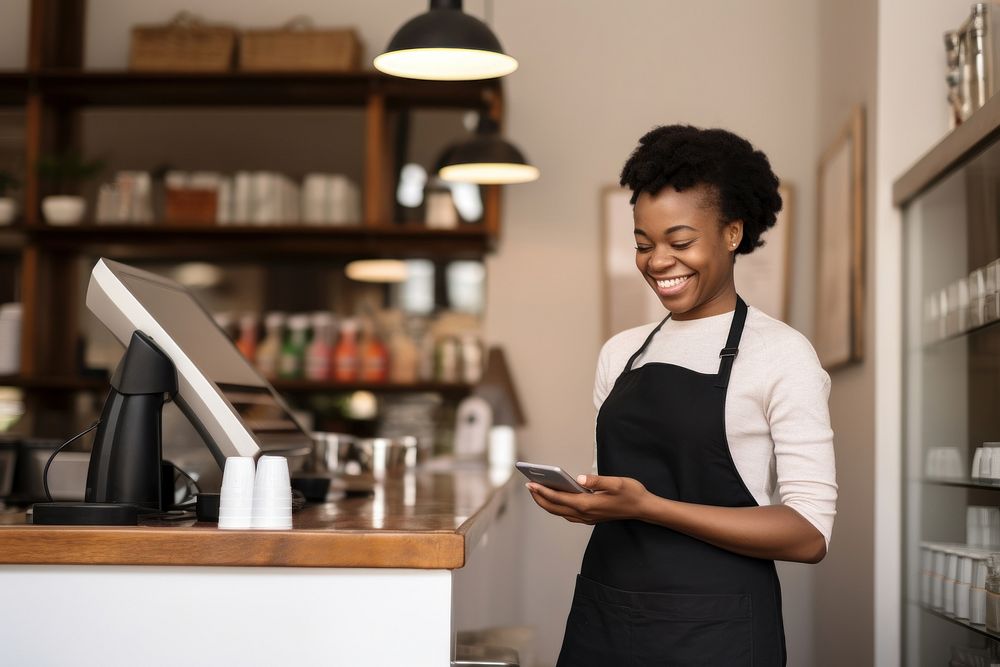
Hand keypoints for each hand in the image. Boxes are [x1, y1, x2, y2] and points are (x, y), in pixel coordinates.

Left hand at [525, 474, 649, 524]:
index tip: (531, 483)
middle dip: (540, 497)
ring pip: (560, 512)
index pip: (559, 499)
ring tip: (537, 490)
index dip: (543, 491)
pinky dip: (557, 507)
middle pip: (555, 508)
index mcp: (588, 504)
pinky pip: (567, 514)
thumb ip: (597, 480)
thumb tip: (579, 478)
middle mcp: (585, 514)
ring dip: (547, 503)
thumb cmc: (631, 493)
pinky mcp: (590, 518)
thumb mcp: (616, 482)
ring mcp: (587, 518)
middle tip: (529, 485)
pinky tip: (555, 498)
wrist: (643, 508)